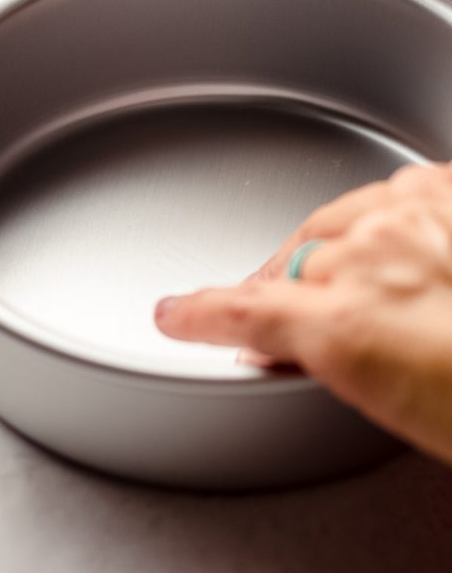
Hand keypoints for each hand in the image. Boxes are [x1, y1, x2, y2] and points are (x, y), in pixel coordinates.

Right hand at [155, 163, 451, 465]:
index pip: (247, 312)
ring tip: (354, 279)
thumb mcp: (410, 414)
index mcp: (351, 328)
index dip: (203, 314)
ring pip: (334, 221)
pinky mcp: (441, 187)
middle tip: (301, 321)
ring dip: (334, 251)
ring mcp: (407, 215)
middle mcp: (369, 258)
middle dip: (289, 292)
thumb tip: (311, 355)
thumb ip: (346, 370)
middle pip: (292, 265)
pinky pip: (387, 190)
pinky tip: (391, 230)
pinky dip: (382, 215)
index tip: (176, 315)